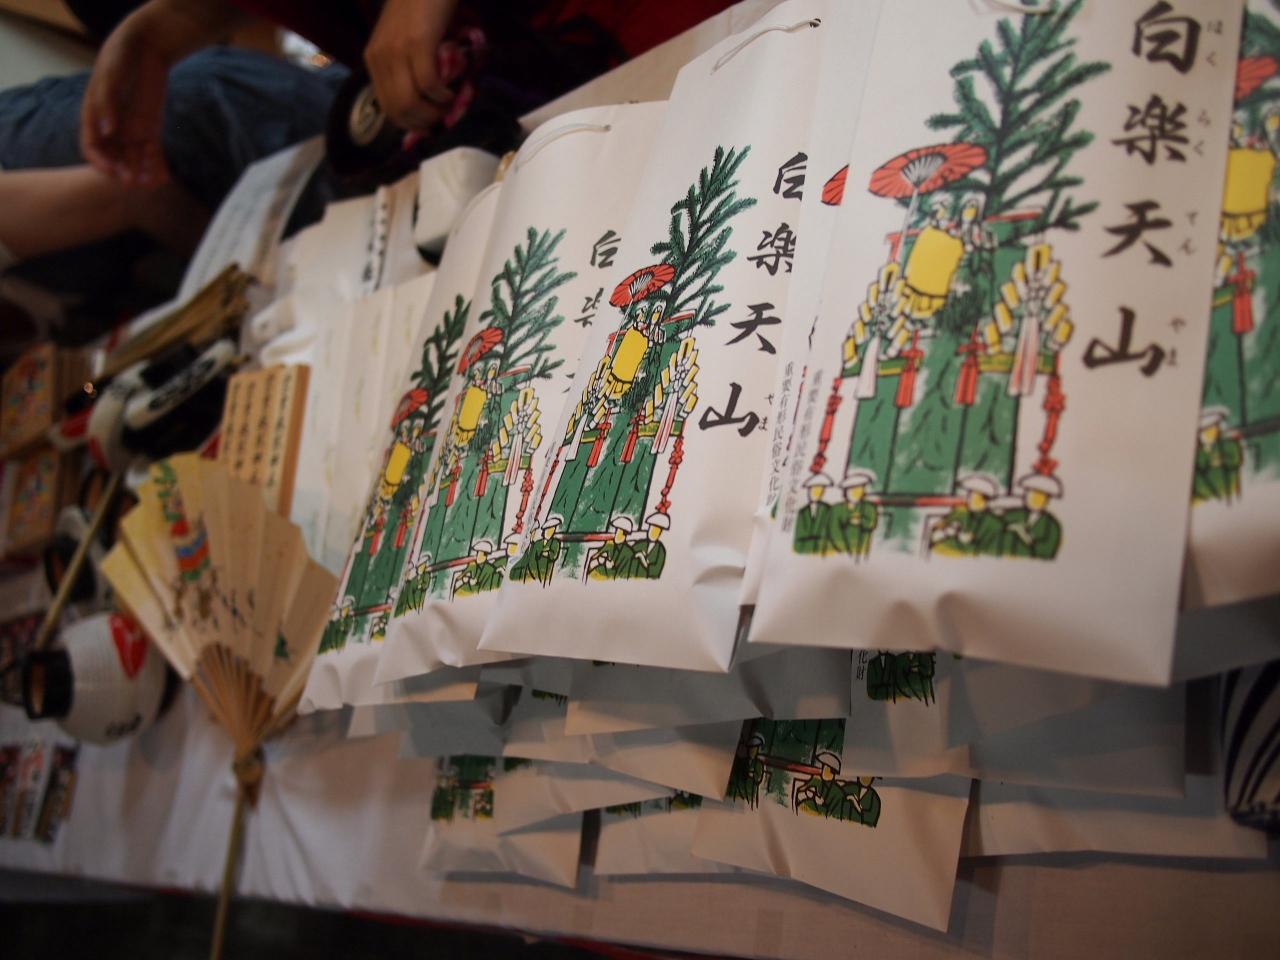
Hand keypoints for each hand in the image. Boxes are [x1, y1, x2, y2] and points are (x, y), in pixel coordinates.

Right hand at [80, 0, 240, 185]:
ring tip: (150, 184)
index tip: (111, 171)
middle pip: (114, 158)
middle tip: (132, 182)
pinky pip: (152, 153)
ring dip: (140, 172)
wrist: (144, 48)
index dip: (100, 162)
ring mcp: (131, 130)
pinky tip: (164, 178)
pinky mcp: (150, 129)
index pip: (92, 147)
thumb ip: (108, 104)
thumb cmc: (120, 59)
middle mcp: (112, 128)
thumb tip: (108, 130)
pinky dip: (157, 165)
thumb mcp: (111, 78)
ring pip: (134, 159)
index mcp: (94, 117)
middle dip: (122, 172)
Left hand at [365, 0, 458, 131]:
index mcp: (373, 59)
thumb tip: (420, 99)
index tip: (430, 125)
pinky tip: (452, 92)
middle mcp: (380, 57)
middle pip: (398, 110)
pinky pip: (429, 84)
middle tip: (443, 117)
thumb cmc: (418, 7)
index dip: (410, 124)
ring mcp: (397, 50)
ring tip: (448, 105)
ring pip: (411, 103)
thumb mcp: (401, 39)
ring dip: (434, 112)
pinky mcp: (417, 43)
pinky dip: (442, 95)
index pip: (386, 107)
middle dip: (424, 122)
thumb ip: (403, 65)